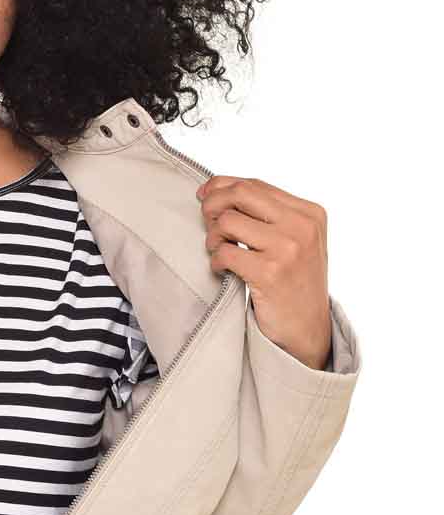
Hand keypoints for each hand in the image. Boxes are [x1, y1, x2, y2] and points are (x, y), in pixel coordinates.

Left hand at [196, 175, 332, 369]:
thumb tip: (218, 190)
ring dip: (213, 237)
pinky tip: (222, 269)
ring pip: (228, 221)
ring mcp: (287, 249)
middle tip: (205, 221)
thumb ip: (268, 215)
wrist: (309, 330)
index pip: (255, 184)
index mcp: (309, 213)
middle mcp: (301, 226)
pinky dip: (216, 260)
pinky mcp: (269, 273)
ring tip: (218, 251)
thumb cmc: (295, 285)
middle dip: (212, 203)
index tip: (204, 195)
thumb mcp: (296, 242)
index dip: (222, 186)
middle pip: (240, 193)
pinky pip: (225, 252)